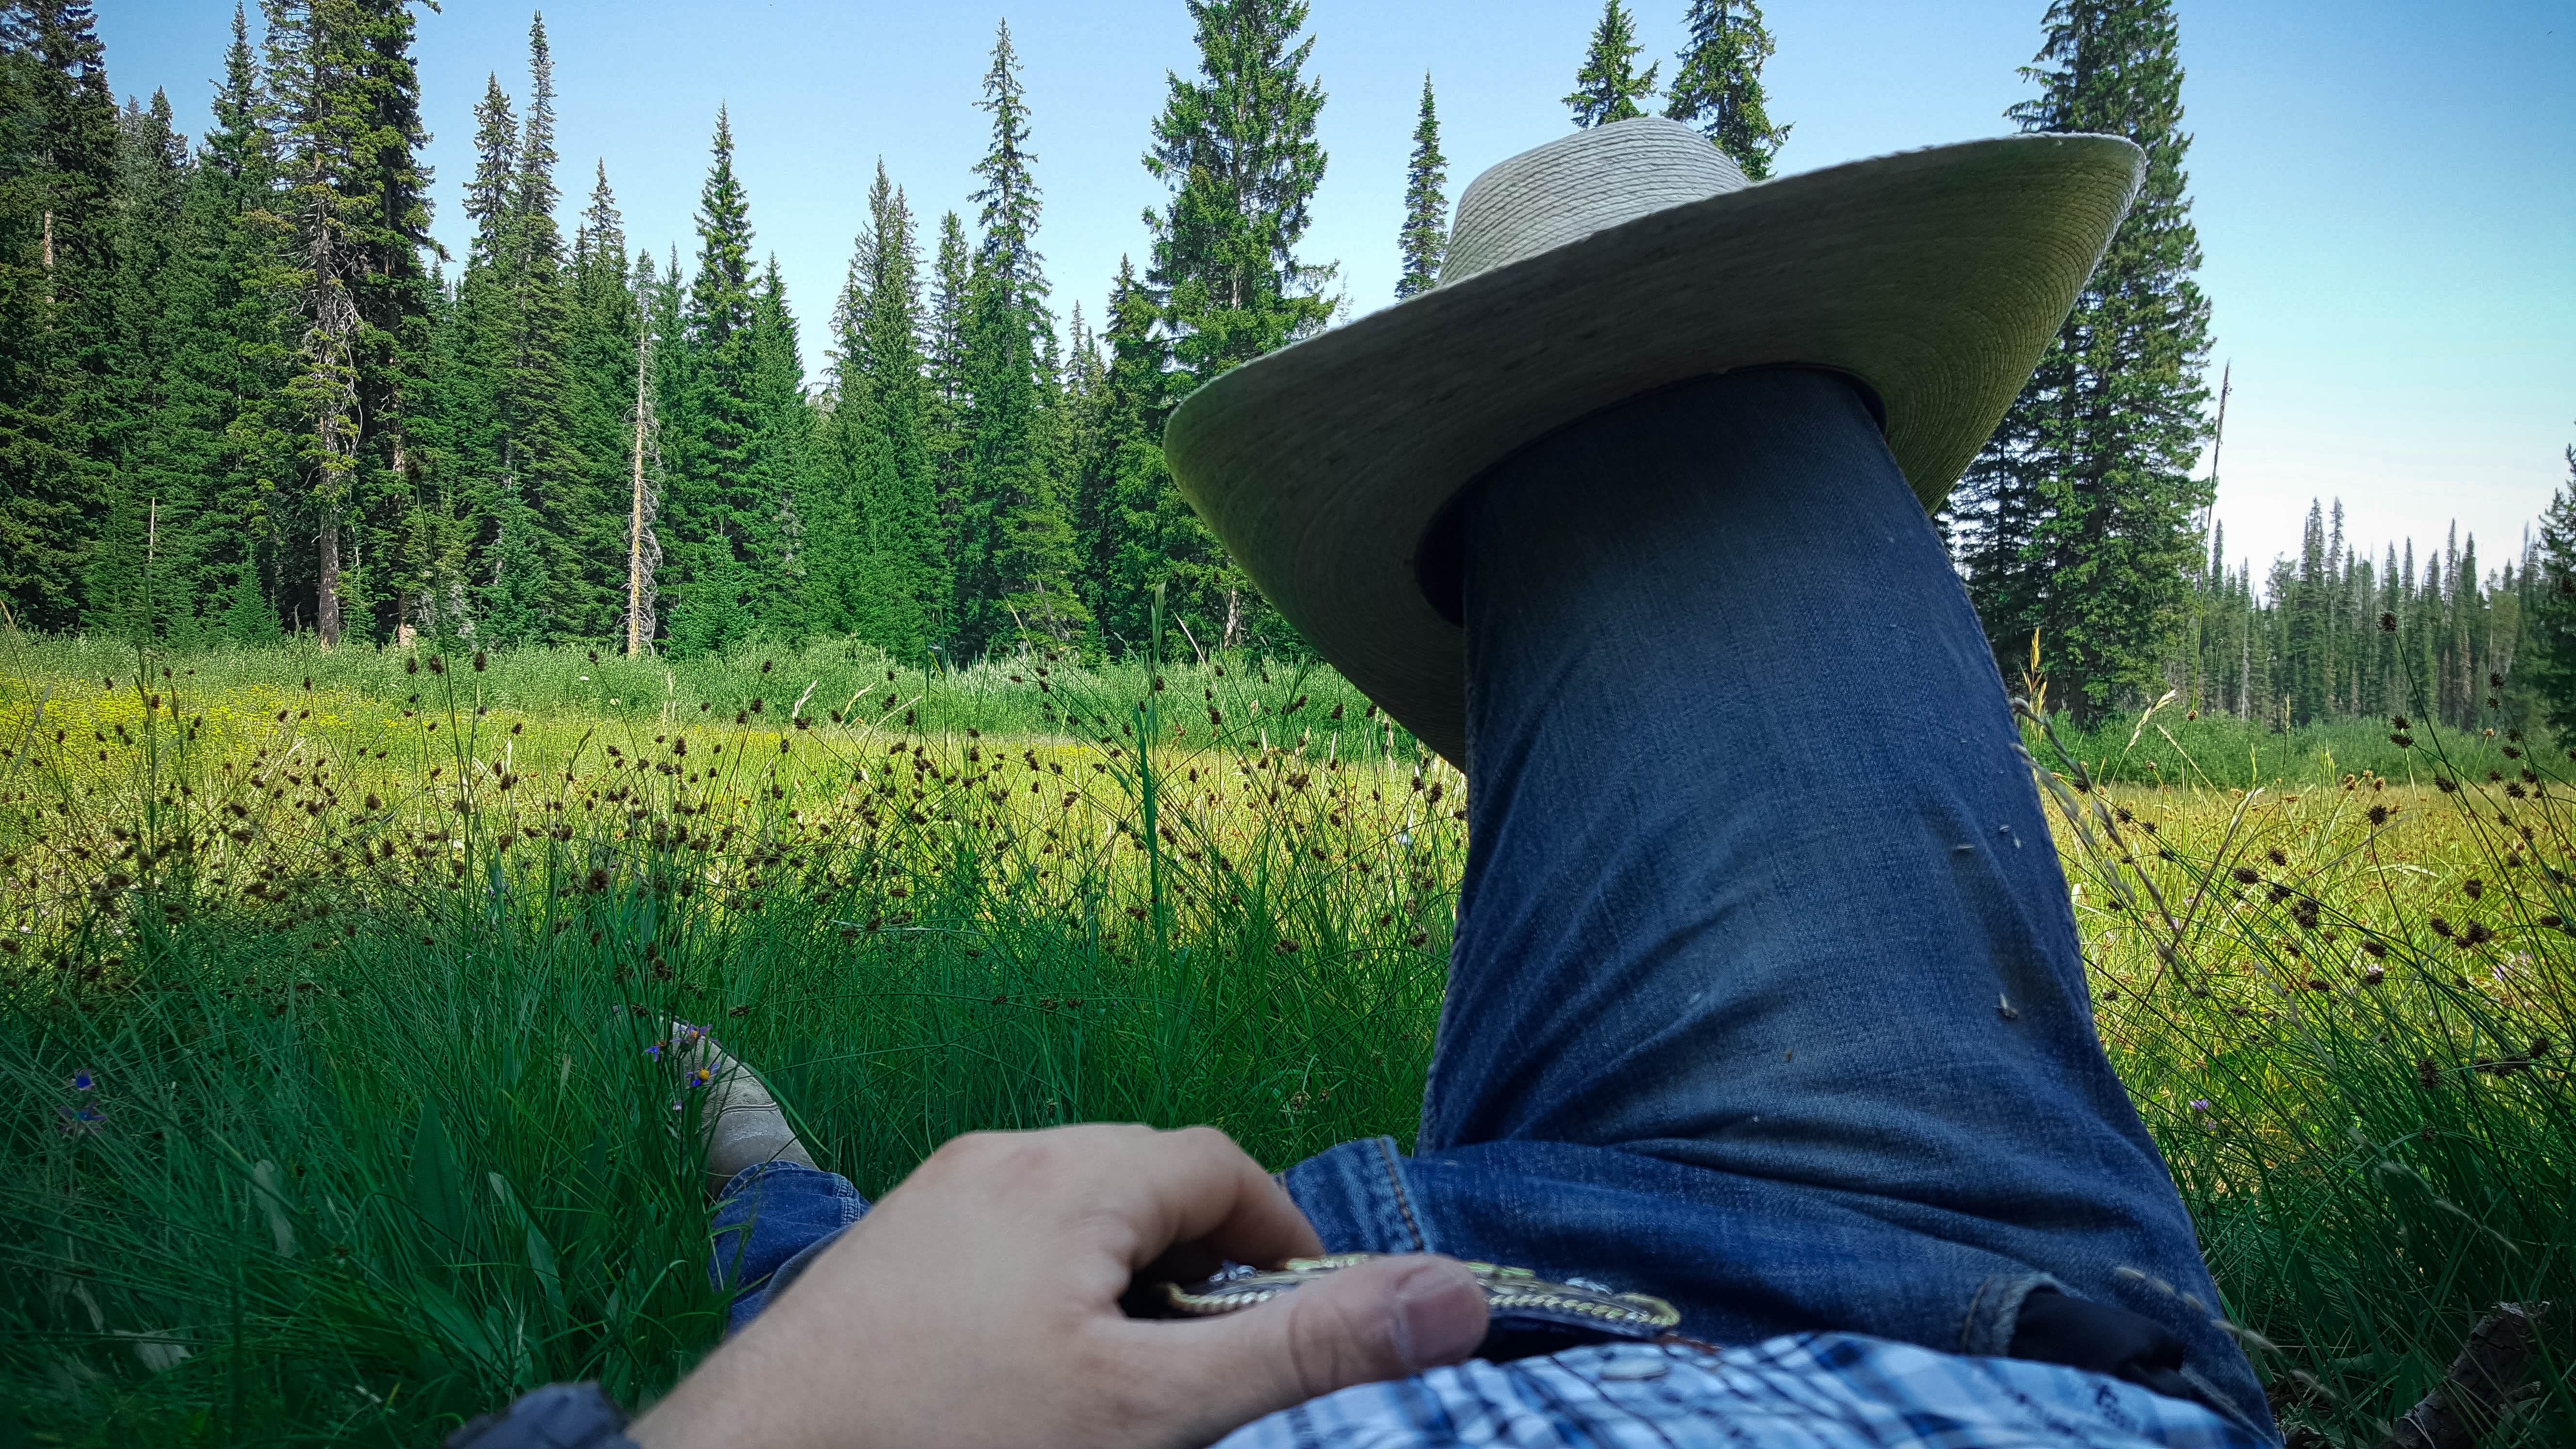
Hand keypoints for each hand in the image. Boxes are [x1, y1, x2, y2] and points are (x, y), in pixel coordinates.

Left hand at [629, 1124, 1488, 1448]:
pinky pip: (1000, 1241)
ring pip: (1069, 1214)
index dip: (1281, 1238)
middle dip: (1202, 1261)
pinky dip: (1047, 1291)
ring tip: (1128, 1380)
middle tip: (1218, 1366)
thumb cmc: (956, 1435)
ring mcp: (930, 1199)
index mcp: (1075, 1173)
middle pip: (1145, 1181)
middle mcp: (999, 1157)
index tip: (1302, 1319)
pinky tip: (1028, 1377)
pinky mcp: (882, 1251)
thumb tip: (1460, 1297)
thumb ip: (1305, 1348)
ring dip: (1122, 1279)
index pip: (1221, 1166)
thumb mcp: (1156, 1407)